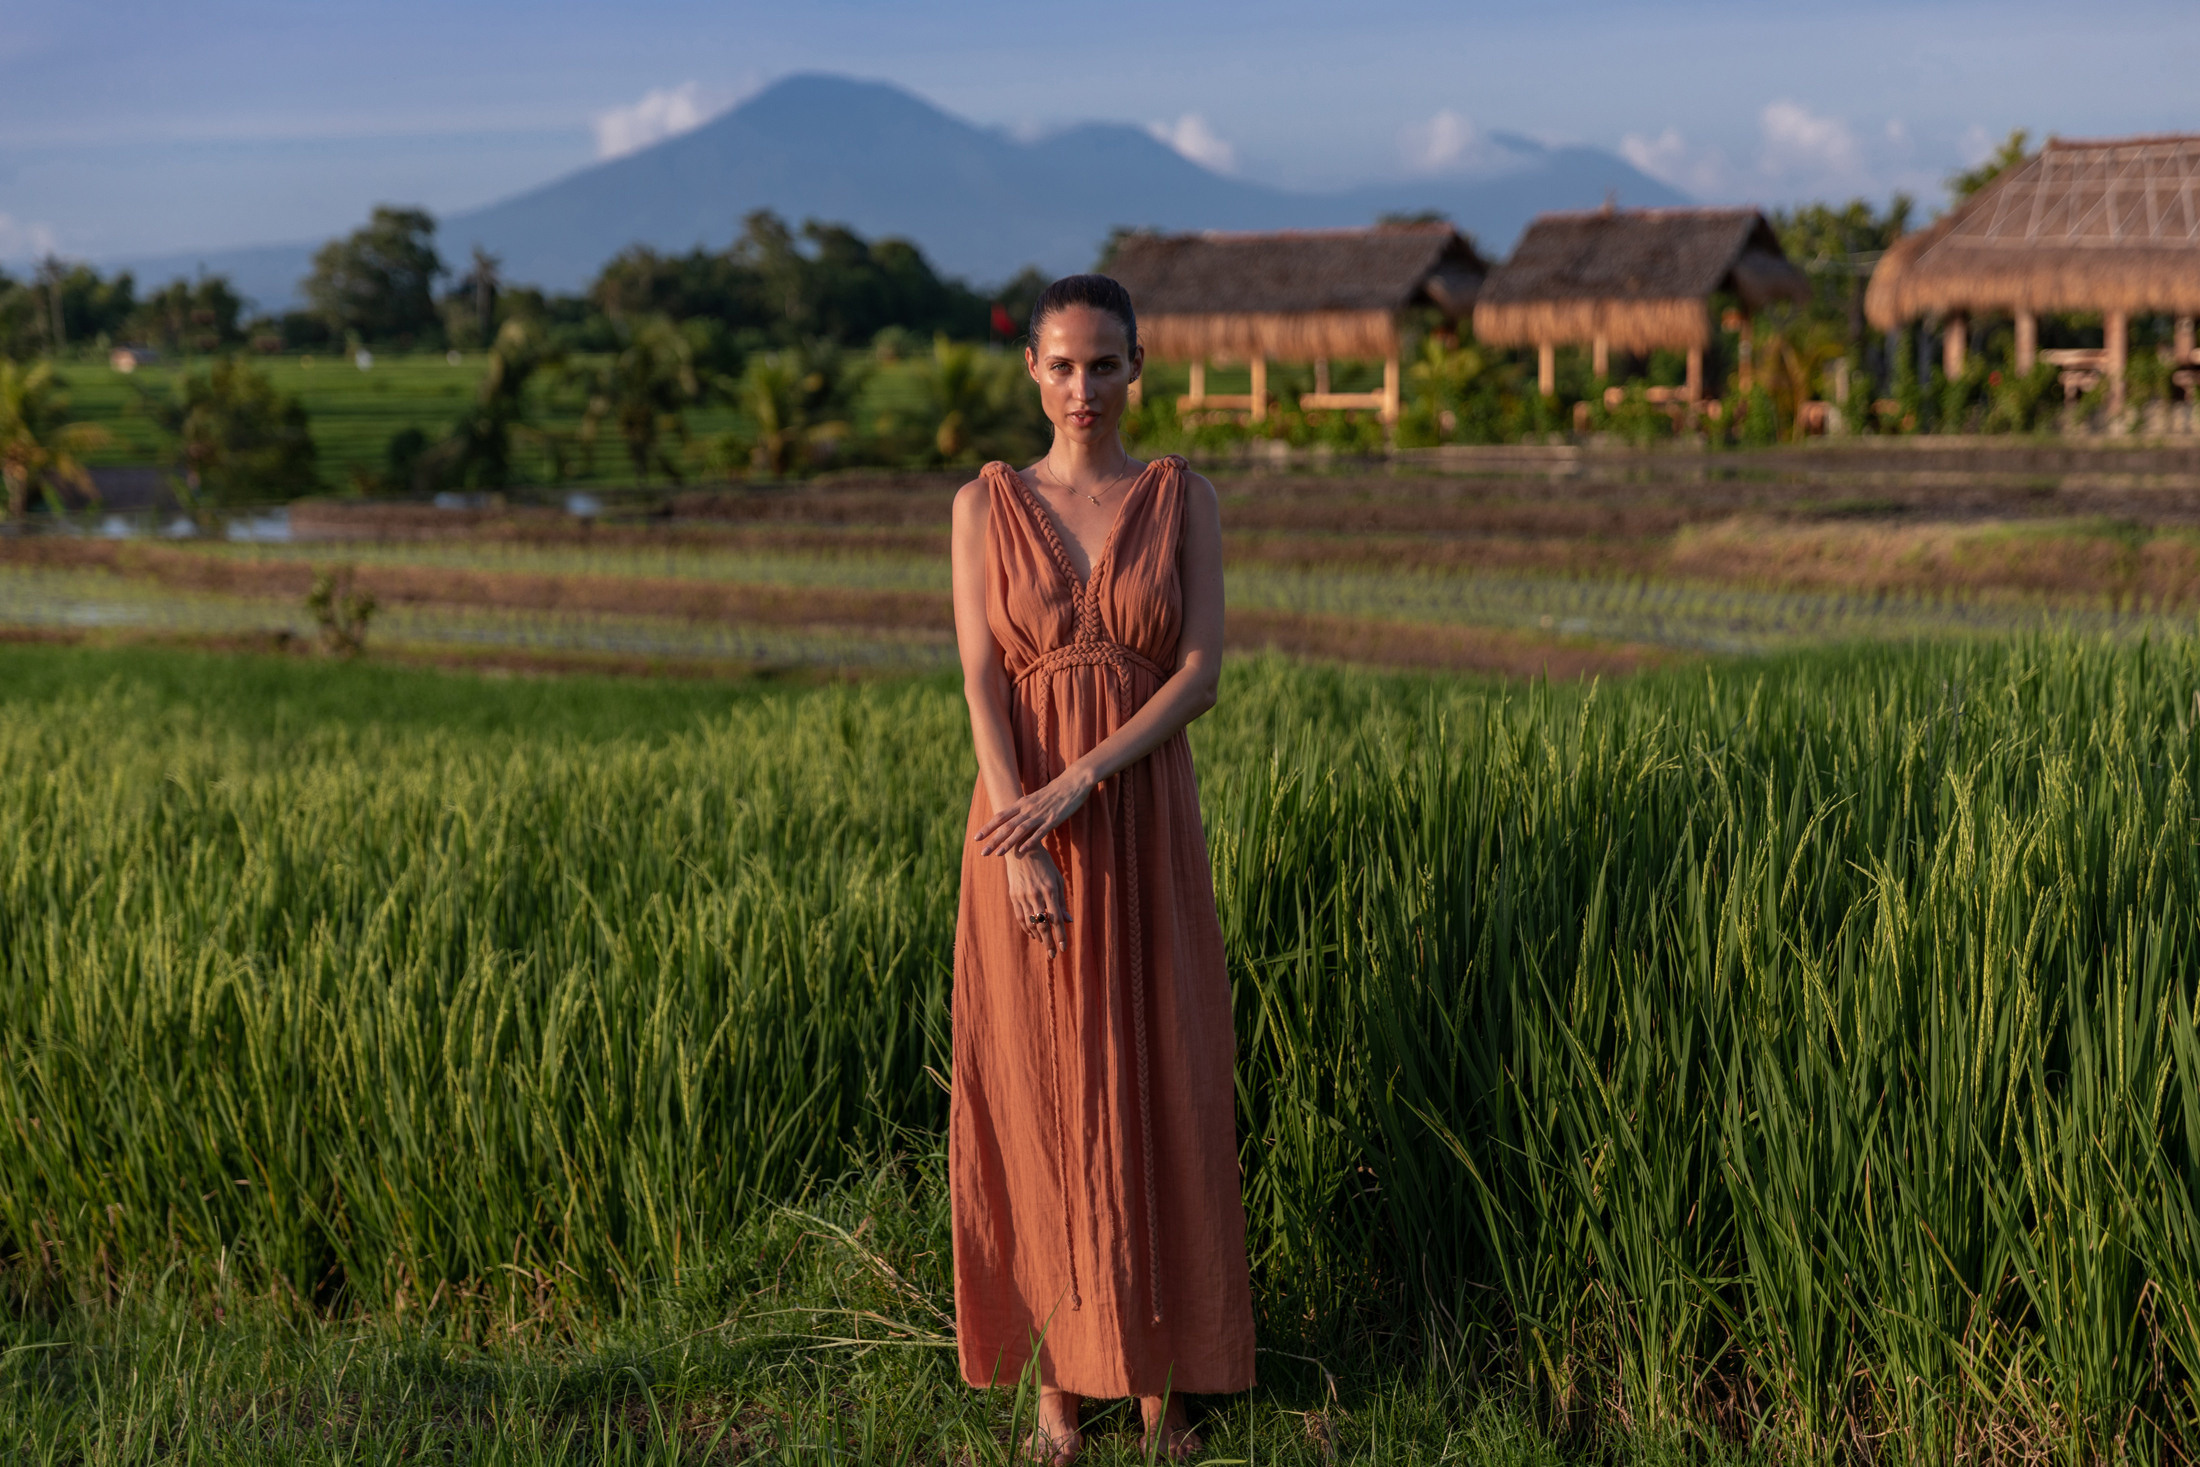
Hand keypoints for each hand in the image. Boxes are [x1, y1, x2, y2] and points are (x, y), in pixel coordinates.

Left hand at [975, 765, 1096, 858]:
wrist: (1073, 782)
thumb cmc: (1054, 792)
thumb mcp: (1034, 799)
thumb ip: (1023, 809)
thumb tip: (1012, 819)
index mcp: (1022, 803)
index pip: (1000, 816)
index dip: (988, 827)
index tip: (976, 838)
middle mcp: (1028, 808)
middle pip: (1006, 826)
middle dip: (993, 840)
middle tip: (982, 852)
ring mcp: (1040, 814)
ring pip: (1020, 830)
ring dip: (1008, 843)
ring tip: (998, 854)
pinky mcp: (1053, 819)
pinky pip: (1040, 832)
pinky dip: (1030, 841)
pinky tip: (1022, 851)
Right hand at [1004, 846, 1070, 954]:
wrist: (1022, 849)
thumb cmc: (1044, 864)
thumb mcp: (1057, 879)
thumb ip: (1062, 902)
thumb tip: (1069, 921)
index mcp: (1049, 889)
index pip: (1056, 918)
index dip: (1060, 935)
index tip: (1064, 948)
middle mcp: (1035, 894)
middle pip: (1042, 925)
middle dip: (1049, 942)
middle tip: (1053, 955)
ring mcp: (1022, 896)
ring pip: (1030, 923)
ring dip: (1038, 937)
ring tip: (1045, 944)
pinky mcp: (1013, 895)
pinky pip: (1020, 917)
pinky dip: (1026, 928)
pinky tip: (1033, 934)